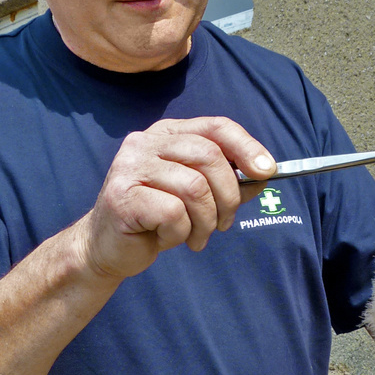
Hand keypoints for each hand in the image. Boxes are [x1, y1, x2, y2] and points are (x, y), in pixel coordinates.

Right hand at [76, 117, 275, 281]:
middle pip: (209, 157)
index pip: (215, 127)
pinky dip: (180, 233)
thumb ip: (226, 182)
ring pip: (194, 188)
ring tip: (196, 236)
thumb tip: (263, 175)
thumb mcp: (196, 197)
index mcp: (167, 134)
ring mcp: (130, 167)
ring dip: (206, 221)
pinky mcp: (122, 197)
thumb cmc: (155, 219)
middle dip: (228, 197)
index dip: (246, 147)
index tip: (267, 171)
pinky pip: (173, 213)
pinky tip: (167, 238)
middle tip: (224, 223)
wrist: (107, 248)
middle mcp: (145, 143)